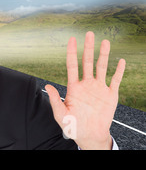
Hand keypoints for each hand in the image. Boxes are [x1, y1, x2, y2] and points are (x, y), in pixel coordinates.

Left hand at [45, 31, 125, 149]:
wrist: (89, 136)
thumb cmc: (73, 126)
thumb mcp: (61, 115)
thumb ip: (54, 101)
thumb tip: (47, 86)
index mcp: (73, 87)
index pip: (72, 65)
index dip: (71, 52)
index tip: (72, 39)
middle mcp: (86, 84)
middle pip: (87, 62)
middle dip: (88, 48)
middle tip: (89, 33)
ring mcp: (99, 88)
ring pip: (101, 67)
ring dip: (103, 55)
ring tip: (105, 42)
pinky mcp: (110, 95)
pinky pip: (115, 80)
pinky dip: (118, 71)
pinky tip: (121, 61)